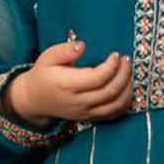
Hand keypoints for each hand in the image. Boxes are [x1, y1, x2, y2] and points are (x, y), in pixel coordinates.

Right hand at [5, 39, 132, 126]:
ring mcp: (86, 112)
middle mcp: (78, 102)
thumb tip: (82, 46)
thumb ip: (65, 50)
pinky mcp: (90, 118)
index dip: (111, 66)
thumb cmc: (44, 75)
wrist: (36, 100)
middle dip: (123, 74)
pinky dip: (125, 102)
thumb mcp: (48, 57)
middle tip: (126, 60)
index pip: (97, 78)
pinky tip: (125, 88)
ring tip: (128, 72)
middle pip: (110, 91)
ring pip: (116, 105)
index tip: (115, 54)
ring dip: (127, 88)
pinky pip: (114, 114)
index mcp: (67, 85)